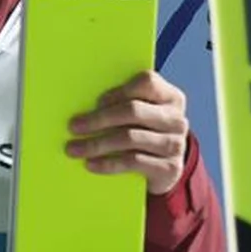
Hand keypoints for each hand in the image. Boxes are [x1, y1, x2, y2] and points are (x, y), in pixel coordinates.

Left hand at [66, 68, 190, 194]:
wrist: (165, 169)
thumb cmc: (144, 134)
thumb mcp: (140, 116)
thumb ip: (122, 104)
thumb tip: (83, 106)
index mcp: (170, 97)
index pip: (147, 82)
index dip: (119, 90)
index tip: (95, 102)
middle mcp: (176, 118)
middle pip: (133, 111)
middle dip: (99, 118)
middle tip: (74, 127)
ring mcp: (175, 143)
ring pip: (130, 138)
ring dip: (97, 144)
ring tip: (74, 149)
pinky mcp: (169, 167)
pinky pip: (132, 162)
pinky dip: (107, 163)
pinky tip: (90, 164)